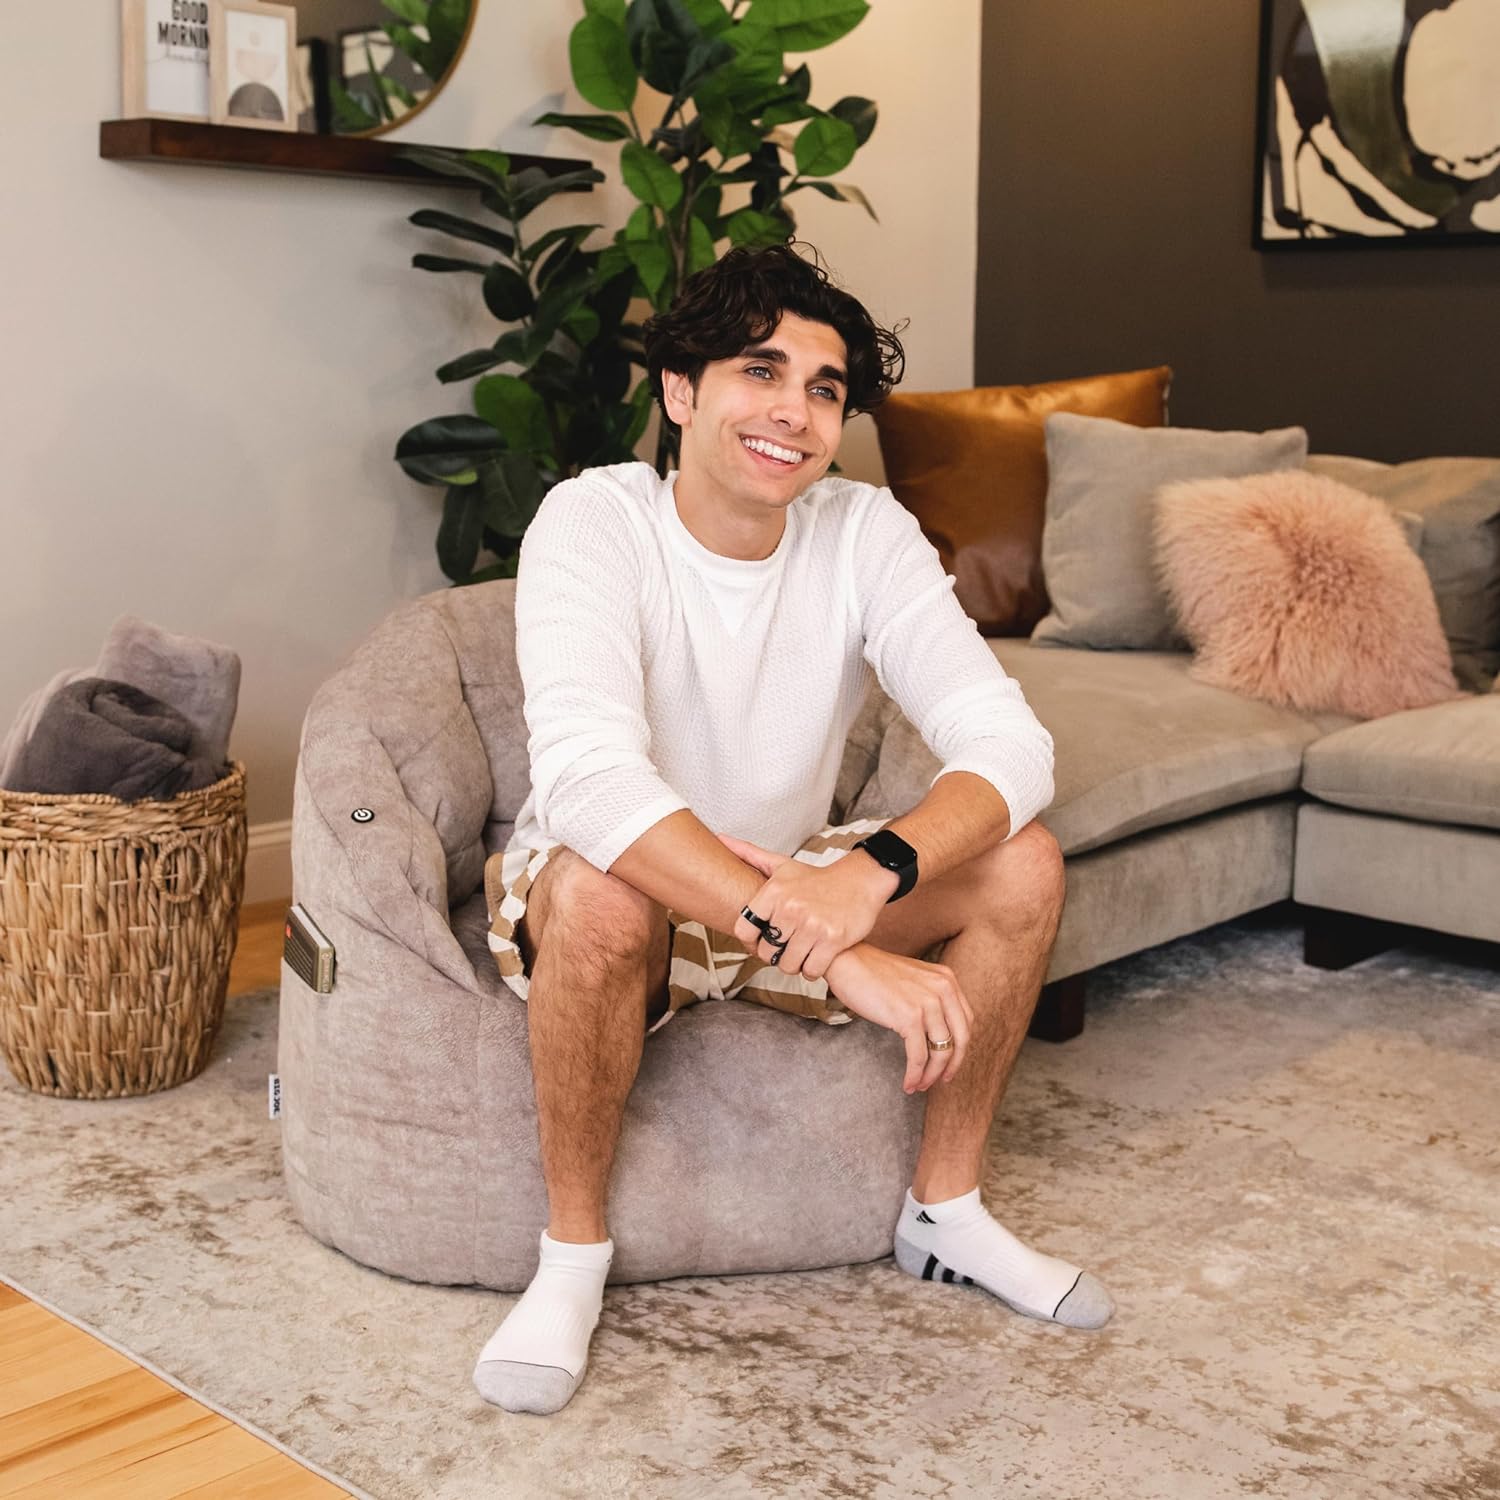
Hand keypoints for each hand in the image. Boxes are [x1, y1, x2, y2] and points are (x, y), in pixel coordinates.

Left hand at [719, 833, 896, 977]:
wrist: (860, 880)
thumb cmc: (816, 878)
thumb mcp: (782, 864)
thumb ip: (749, 854)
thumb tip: (719, 838)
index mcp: (775, 892)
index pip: (744, 930)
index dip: (750, 941)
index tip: (762, 941)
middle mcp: (791, 908)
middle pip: (767, 952)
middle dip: (775, 955)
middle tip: (786, 948)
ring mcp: (813, 925)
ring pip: (788, 965)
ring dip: (794, 965)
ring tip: (801, 954)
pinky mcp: (833, 940)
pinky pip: (811, 970)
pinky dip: (812, 970)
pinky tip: (815, 958)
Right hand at [824, 944, 973, 1093]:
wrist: (846, 961)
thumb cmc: (873, 973)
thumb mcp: (914, 980)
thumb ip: (930, 998)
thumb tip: (936, 1035)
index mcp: (947, 980)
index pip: (966, 1022)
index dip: (960, 1047)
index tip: (949, 1062)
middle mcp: (943, 989)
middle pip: (960, 1038)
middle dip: (951, 1065)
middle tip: (941, 1080)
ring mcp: (928, 1003)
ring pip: (941, 1051)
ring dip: (932, 1075)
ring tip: (919, 1085)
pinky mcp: (909, 1017)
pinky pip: (919, 1056)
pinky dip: (915, 1074)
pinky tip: (908, 1083)